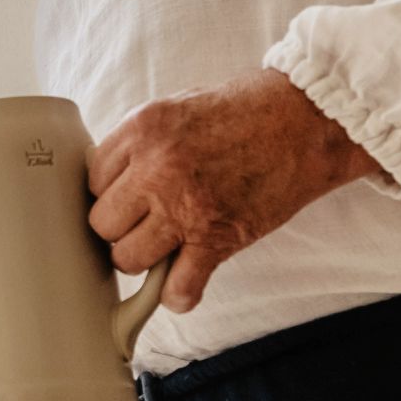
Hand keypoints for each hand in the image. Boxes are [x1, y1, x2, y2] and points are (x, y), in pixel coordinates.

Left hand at [88, 67, 380, 312]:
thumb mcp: (177, 106)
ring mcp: (186, 206)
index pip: (91, 180)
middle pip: (102, 223)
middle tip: (142, 225)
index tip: (126, 198)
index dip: (108, 193)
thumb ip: (141, 142)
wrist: (308, 121)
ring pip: (128, 258)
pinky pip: (179, 286)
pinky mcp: (218, 238)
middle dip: (119, 229)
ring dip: (143, 261)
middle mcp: (157, 168)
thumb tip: (114, 177)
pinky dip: (179, 294)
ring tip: (162, 250)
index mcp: (143, 129)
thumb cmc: (247, 110)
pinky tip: (182, 284)